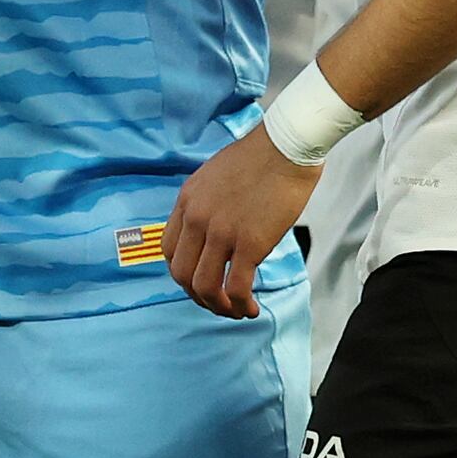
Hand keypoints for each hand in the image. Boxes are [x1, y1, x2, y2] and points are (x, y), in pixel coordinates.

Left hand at [165, 126, 316, 319]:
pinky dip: (240, 305)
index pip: (169, 250)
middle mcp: (197, 218)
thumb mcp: (216, 177)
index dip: (182, 273)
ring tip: (236, 310)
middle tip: (217, 302)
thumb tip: (214, 231)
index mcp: (187, 200)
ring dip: (218, 307)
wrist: (287, 146)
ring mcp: (221, 232)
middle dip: (198, 296)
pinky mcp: (249, 243)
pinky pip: (235, 287)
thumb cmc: (261, 158)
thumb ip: (207, 205)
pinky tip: (251, 308)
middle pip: (181, 274)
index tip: (200, 279)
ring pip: (204, 287)